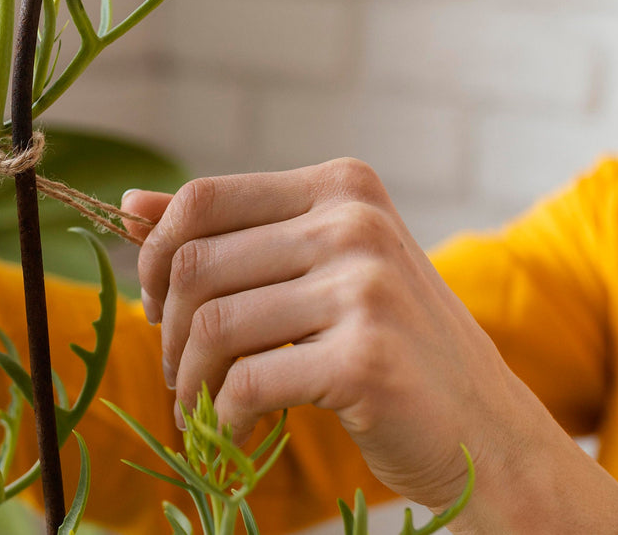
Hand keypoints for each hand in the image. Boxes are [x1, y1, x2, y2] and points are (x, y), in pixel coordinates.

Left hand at [127, 159, 617, 533]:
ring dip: (190, 380)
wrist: (488, 431)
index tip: (157, 303)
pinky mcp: (365, 358)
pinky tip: (237, 430)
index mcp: (341, 187)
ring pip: (214, 327)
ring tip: (200, 407)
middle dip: (170, 330)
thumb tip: (130, 204)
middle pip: (197, 265)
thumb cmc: (396, 347)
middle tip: (180, 371)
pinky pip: (247, 384)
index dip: (156, 253)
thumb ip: (235, 234)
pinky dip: (225, 416)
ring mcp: (365, 288)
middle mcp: (354, 224)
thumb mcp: (321, 271)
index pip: (204, 198)